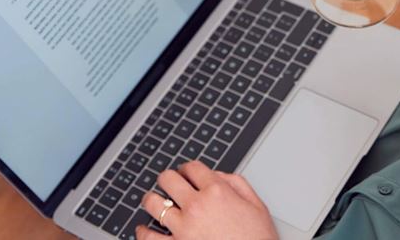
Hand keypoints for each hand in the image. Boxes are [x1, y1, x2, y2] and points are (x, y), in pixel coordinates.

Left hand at [138, 162, 277, 239]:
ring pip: (153, 204)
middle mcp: (197, 206)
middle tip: (168, 183)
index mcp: (217, 192)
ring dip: (152, 200)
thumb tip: (217, 176)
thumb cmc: (257, 239)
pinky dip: (142, 231)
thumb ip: (236, 183)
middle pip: (168, 179)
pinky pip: (148, 237)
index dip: (188, 168)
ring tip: (153, 202)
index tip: (185, 173)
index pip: (192, 168)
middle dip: (168, 178)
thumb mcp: (256, 205)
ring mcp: (183, 228)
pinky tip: (143, 229)